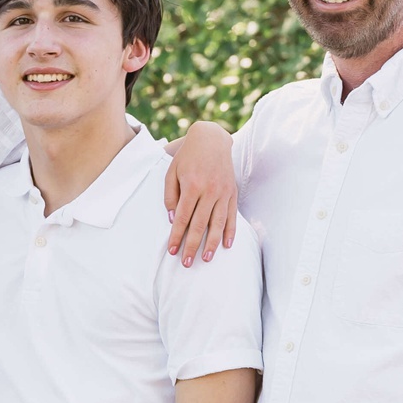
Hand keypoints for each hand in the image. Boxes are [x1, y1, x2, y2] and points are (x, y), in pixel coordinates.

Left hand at [162, 120, 239, 266]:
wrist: (211, 139)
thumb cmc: (187, 157)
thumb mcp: (172, 172)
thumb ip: (170, 196)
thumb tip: (174, 219)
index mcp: (192, 185)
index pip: (183, 218)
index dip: (177, 236)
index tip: (172, 251)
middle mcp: (209, 191)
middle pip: (200, 225)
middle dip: (192, 246)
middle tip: (186, 263)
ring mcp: (223, 192)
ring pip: (218, 223)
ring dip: (212, 243)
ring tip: (205, 259)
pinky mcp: (232, 192)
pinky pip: (232, 215)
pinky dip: (230, 231)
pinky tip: (227, 245)